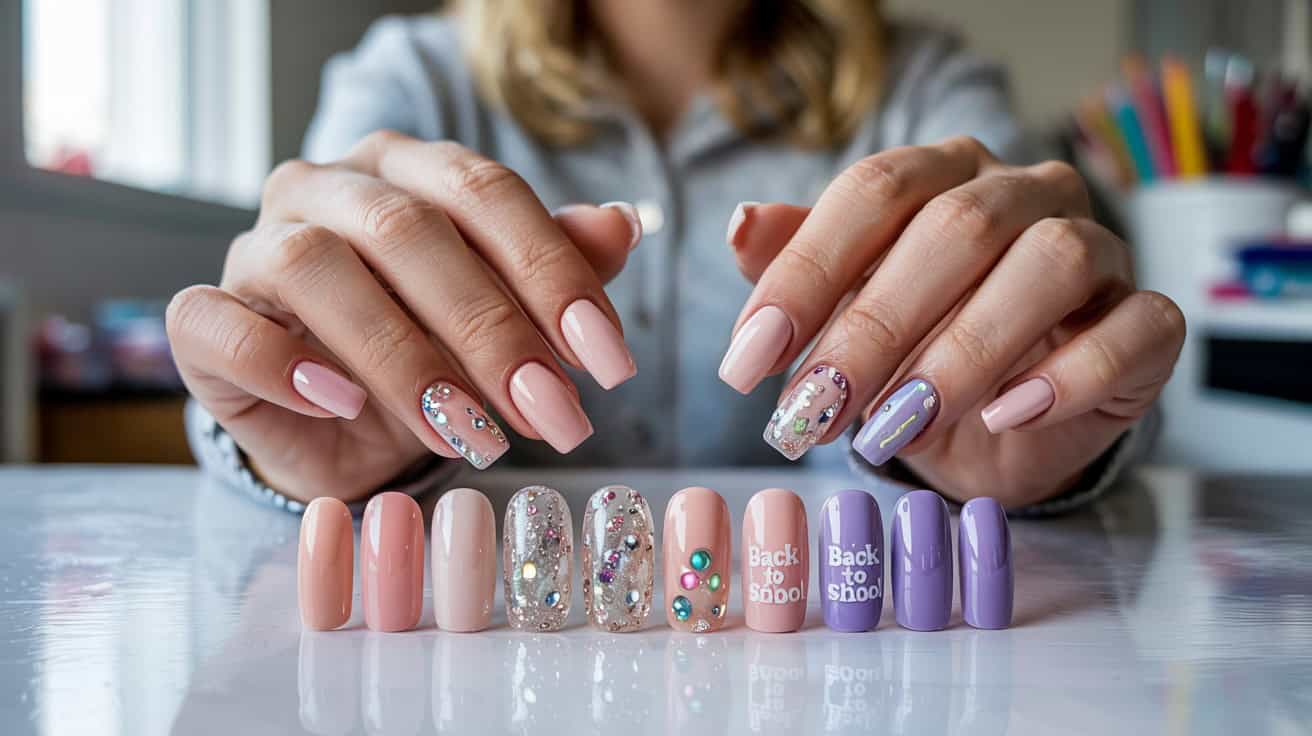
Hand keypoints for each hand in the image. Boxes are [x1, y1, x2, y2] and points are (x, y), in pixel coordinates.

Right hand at [167, 131, 640, 502]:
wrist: (346, 433)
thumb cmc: (435, 357)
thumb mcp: (510, 319)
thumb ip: (560, 272)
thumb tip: (622, 224)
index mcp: (405, 169)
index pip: (483, 191)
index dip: (552, 272)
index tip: (611, 362)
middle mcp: (324, 188)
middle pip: (407, 229)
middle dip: (492, 329)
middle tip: (553, 413)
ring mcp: (254, 247)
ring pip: (315, 267)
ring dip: (403, 356)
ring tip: (469, 431)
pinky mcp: (205, 319)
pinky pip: (224, 324)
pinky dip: (285, 366)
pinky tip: (345, 407)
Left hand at [719, 136, 1184, 506]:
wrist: (993, 430)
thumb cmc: (910, 352)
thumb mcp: (841, 313)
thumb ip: (795, 266)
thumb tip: (742, 225)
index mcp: (944, 174)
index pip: (875, 191)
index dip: (806, 273)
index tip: (747, 362)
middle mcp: (1026, 193)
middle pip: (957, 227)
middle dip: (873, 326)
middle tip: (814, 409)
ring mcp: (1098, 250)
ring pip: (1050, 262)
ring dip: (963, 352)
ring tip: (896, 426)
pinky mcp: (1146, 322)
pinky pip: (1133, 327)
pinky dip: (1068, 373)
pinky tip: (1004, 415)